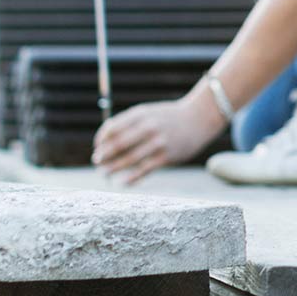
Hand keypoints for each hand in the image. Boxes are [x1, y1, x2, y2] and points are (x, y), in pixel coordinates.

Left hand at [92, 94, 223, 184]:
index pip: (112, 128)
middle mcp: (149, 126)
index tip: (97, 147)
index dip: (101, 140)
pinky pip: (143, 170)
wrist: (199, 118)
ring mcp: (158, 142)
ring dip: (113, 168)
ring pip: (128, 159)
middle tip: (97, 162)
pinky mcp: (166, 156)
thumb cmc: (168, 117)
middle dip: (104, 156)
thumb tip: (104, 140)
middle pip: (118, 144)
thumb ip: (128, 123)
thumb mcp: (148, 112)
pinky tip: (123, 182)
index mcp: (141, 114)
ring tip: (105, 173)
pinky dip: (131, 178)